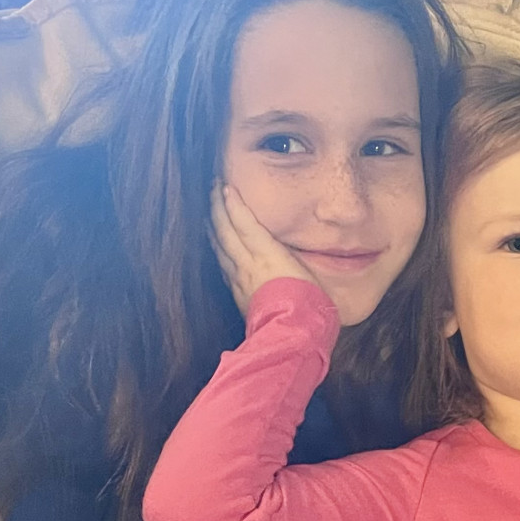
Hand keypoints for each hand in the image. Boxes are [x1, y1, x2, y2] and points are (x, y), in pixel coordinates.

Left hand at [210, 181, 318, 316]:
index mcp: (267, 253)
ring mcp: (239, 280)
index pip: (244, 221)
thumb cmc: (310, 302)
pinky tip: (216, 247)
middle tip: (211, 190)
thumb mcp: (307, 270)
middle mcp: (248, 263)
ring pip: (219, 248)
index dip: (233, 202)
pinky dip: (217, 252)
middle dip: (216, 207)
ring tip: (209, 214)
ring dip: (212, 228)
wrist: (296, 335)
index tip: (225, 185)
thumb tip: (283, 247)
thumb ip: (289, 255)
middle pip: (225, 230)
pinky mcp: (237, 295)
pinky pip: (223, 267)